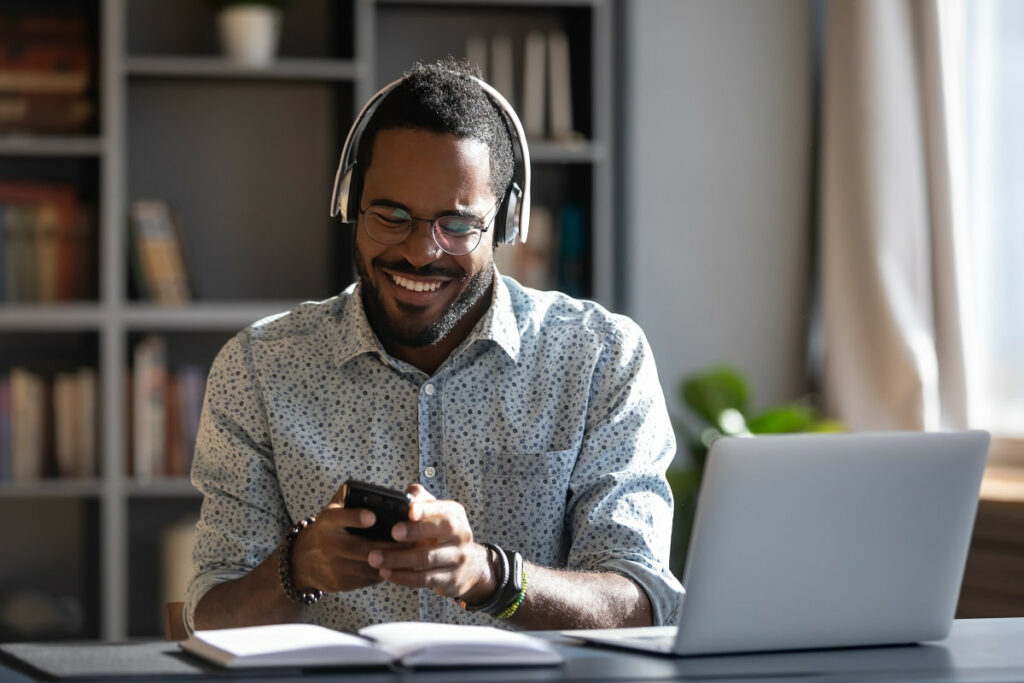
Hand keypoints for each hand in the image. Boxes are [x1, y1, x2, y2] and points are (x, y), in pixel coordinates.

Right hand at [290, 484, 413, 593]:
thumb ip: (349, 498)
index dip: (354, 517)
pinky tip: (399, 565)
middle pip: (360, 548)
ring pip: (368, 566)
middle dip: (388, 545)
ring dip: (391, 561)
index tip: (372, 516)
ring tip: (411, 553)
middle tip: (411, 540)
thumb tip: (375, 491)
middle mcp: (328, 545)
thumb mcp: (332, 511)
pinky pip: (368, 579)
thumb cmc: (327, 530)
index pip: (337, 518)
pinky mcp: (342, 583)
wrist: (302, 562)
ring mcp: (334, 567)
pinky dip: (385, 572)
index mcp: (326, 522)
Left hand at [367, 484, 496, 602]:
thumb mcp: (436, 513)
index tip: (409, 511)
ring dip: (399, 559)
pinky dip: (403, 577)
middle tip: (391, 533)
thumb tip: (402, 497)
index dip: (426, 510)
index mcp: (455, 514)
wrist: (467, 566)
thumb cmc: (441, 533)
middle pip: (439, 531)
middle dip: (414, 532)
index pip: (442, 509)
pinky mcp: (450, 579)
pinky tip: (386, 573)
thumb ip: (420, 500)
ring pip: (427, 559)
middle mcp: (461, 534)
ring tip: (375, 558)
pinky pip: (424, 579)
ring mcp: (458, 558)